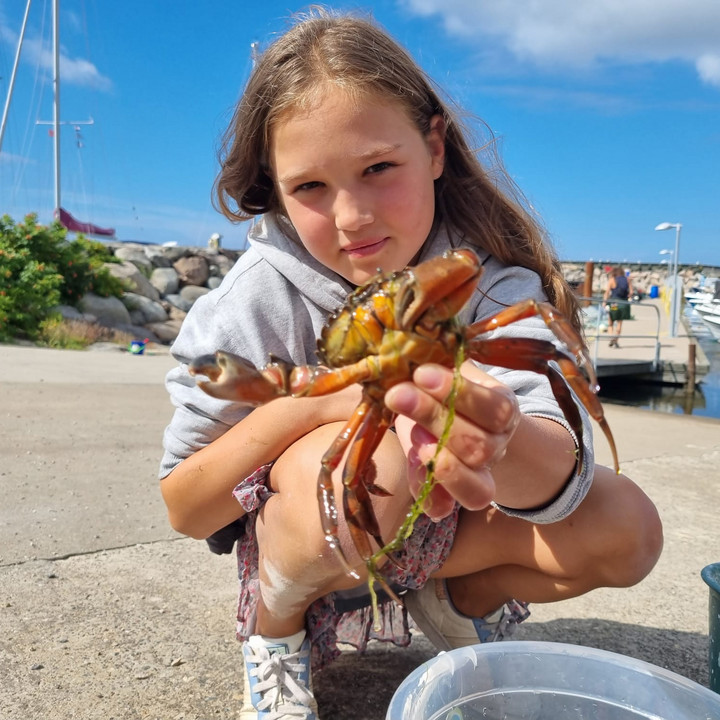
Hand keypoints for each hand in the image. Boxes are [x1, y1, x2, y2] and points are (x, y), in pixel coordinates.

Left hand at [385, 362, 519, 519]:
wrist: (454, 418)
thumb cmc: (443, 388)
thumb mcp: (446, 370)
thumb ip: (436, 362)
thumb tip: (408, 346)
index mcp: (502, 409)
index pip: (494, 407)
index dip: (459, 392)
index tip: (421, 372)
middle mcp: (496, 446)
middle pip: (479, 445)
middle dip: (434, 419)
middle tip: (397, 394)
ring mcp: (479, 477)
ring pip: (476, 487)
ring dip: (440, 464)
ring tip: (413, 440)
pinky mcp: (451, 498)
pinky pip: (445, 509)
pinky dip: (427, 496)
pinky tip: (412, 470)